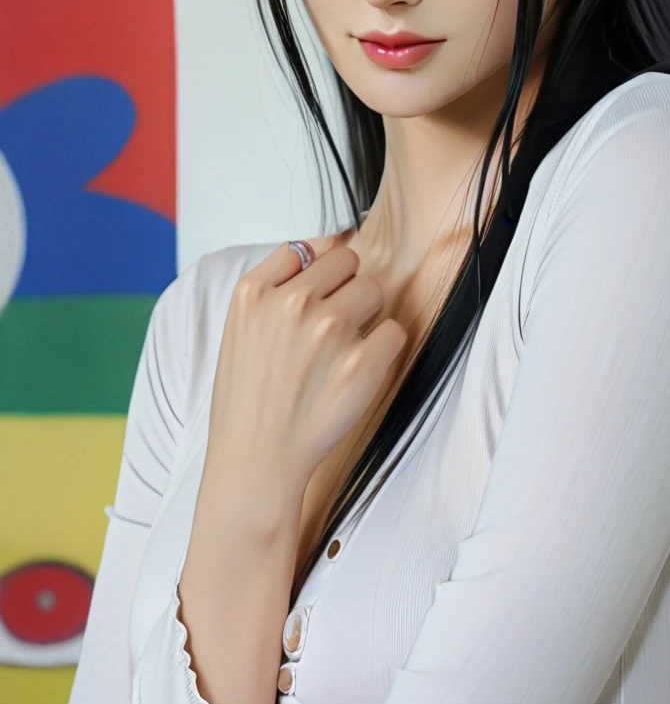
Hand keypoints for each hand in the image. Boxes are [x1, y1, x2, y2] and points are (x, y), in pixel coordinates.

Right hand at [198, 237, 406, 538]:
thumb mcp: (242, 328)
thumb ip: (277, 284)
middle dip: (346, 290)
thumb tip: (334, 242)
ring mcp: (328, 330)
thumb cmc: (251, 399)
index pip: (305, 247)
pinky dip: (384, 351)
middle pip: (347, 262)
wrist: (256, 460)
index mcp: (252, 292)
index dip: (317, 273)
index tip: (315, 300)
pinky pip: (394, 331)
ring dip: (367, 317)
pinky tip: (355, 375)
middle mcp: (290, 303)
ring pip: (374, 290)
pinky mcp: (362, 363)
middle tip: (331, 332)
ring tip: (340, 354)